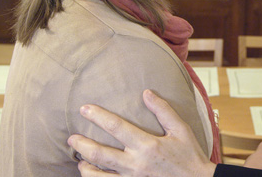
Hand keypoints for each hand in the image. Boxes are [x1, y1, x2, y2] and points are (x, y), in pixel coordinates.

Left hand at [67, 89, 216, 176]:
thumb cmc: (190, 156)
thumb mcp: (181, 130)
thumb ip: (163, 110)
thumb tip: (146, 93)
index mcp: (147, 145)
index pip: (116, 127)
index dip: (97, 116)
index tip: (84, 109)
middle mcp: (136, 163)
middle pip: (99, 153)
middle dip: (82, 145)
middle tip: (71, 138)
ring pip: (98, 176)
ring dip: (85, 167)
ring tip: (79, 160)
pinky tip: (93, 175)